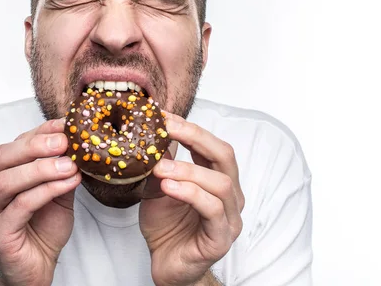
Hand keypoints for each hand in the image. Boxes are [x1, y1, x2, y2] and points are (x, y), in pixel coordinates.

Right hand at [0, 118, 80, 285]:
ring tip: (69, 164)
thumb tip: (77, 141)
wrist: (37, 268)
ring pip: (7, 180)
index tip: (65, 124)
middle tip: (64, 141)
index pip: (13, 145)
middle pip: (1, 158)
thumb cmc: (43, 228)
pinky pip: (20, 205)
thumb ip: (61, 168)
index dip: (39, 132)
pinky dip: (46, 191)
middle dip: (34, 145)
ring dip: (41, 168)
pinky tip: (68, 183)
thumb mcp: (56, 190)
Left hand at [139, 112, 244, 285]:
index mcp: (217, 179)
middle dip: (195, 137)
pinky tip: (169, 187)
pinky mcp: (221, 238)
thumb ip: (161, 163)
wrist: (166, 265)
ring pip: (220, 183)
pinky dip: (190, 194)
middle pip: (225, 155)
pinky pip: (213, 210)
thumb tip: (151, 131)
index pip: (212, 145)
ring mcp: (230, 217)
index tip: (164, 116)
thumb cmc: (167, 227)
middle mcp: (230, 195)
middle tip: (167, 129)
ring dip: (187, 170)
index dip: (190, 127)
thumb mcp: (158, 186)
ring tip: (159, 167)